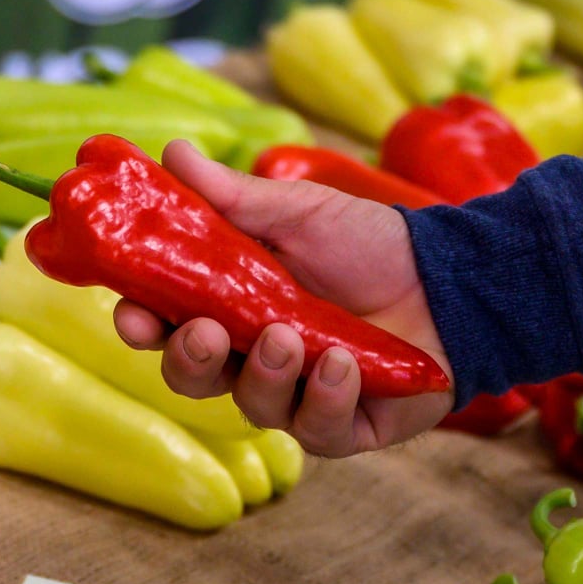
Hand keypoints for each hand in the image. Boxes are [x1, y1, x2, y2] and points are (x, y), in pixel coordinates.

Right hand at [112, 141, 454, 457]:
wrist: (449, 278)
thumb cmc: (367, 244)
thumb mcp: (296, 210)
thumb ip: (231, 195)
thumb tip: (172, 152)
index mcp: (229, 307)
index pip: (165, 326)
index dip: (142, 325)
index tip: (132, 313)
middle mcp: (253, 358)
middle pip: (195, 379)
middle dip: (191, 360)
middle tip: (208, 332)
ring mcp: (297, 397)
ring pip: (253, 406)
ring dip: (266, 372)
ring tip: (290, 337)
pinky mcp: (344, 427)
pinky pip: (318, 430)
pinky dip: (326, 397)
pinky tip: (342, 364)